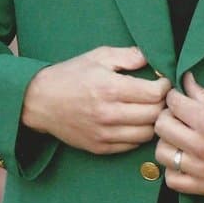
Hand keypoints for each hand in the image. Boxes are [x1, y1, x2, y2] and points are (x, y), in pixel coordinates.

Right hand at [21, 45, 170, 153]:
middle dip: (163, 104)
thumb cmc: (71, 75)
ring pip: (146, 134)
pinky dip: (140, 135)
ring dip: (154, 121)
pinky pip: (131, 146)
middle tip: (161, 96)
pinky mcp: (98, 147)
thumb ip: (129, 55)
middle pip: (154, 114)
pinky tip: (137, 122)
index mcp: (110, 88)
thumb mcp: (99, 56)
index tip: (163, 81)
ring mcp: (103, 133)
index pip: (154, 93)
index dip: (165, 86)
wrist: (37, 101)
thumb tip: (155, 57)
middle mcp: (108, 114)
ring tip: (151, 110)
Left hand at [154, 72, 203, 196]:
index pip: (174, 104)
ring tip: (180, 138)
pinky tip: (184, 160)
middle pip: (162, 126)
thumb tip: (185, 82)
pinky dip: (173, 169)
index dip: (173, 96)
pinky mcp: (203, 187)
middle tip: (178, 115)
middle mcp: (202, 146)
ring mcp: (201, 169)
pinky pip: (171, 180)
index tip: (177, 96)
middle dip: (167, 115)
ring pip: (161, 153)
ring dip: (168, 142)